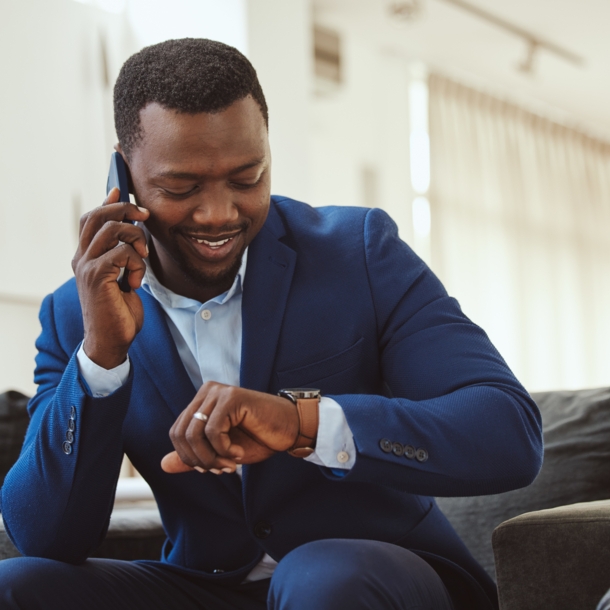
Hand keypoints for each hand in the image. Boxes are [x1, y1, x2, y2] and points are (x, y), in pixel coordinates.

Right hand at [72, 187, 149, 368]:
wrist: (111, 340)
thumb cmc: (119, 310)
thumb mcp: (122, 277)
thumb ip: (122, 254)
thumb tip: (132, 229)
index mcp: (86, 257)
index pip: (90, 219)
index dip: (107, 203)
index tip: (120, 191)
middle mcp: (81, 258)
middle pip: (98, 217)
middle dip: (125, 210)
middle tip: (145, 217)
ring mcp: (86, 266)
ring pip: (113, 230)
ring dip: (136, 239)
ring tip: (143, 258)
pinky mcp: (97, 276)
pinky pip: (122, 252)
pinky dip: (136, 263)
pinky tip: (136, 281)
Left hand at [161, 382, 300, 473]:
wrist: (289, 430)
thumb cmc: (258, 438)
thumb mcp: (220, 453)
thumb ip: (194, 457)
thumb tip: (163, 465)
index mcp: (201, 401)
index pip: (176, 433)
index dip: (188, 457)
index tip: (211, 468)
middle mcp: (206, 392)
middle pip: (181, 434)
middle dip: (199, 460)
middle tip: (221, 469)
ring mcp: (218, 392)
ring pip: (194, 434)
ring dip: (212, 457)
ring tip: (230, 464)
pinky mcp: (232, 397)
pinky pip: (213, 431)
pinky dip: (224, 449)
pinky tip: (239, 452)